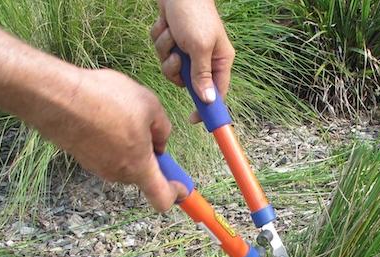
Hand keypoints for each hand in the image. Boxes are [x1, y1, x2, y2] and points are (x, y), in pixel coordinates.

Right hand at [32, 68, 185, 211]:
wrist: (57, 97)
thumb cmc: (105, 100)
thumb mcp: (150, 106)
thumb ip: (163, 130)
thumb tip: (160, 144)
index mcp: (139, 167)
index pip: (162, 198)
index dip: (176, 195)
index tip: (183, 188)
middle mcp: (118, 174)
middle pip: (143, 175)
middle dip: (151, 157)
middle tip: (150, 130)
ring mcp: (97, 167)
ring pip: (124, 162)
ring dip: (130, 145)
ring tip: (123, 114)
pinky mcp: (83, 156)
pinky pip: (107, 153)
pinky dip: (112, 140)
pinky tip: (105, 115)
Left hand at [151, 0, 234, 121]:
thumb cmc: (193, 13)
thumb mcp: (199, 47)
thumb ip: (202, 75)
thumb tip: (209, 100)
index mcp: (219, 60)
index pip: (216, 93)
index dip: (206, 108)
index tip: (195, 119)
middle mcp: (204, 58)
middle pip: (187, 83)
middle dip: (176, 70)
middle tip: (177, 57)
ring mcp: (187, 51)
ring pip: (170, 68)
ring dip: (166, 52)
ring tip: (171, 33)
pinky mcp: (173, 42)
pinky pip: (161, 53)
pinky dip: (160, 40)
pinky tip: (166, 25)